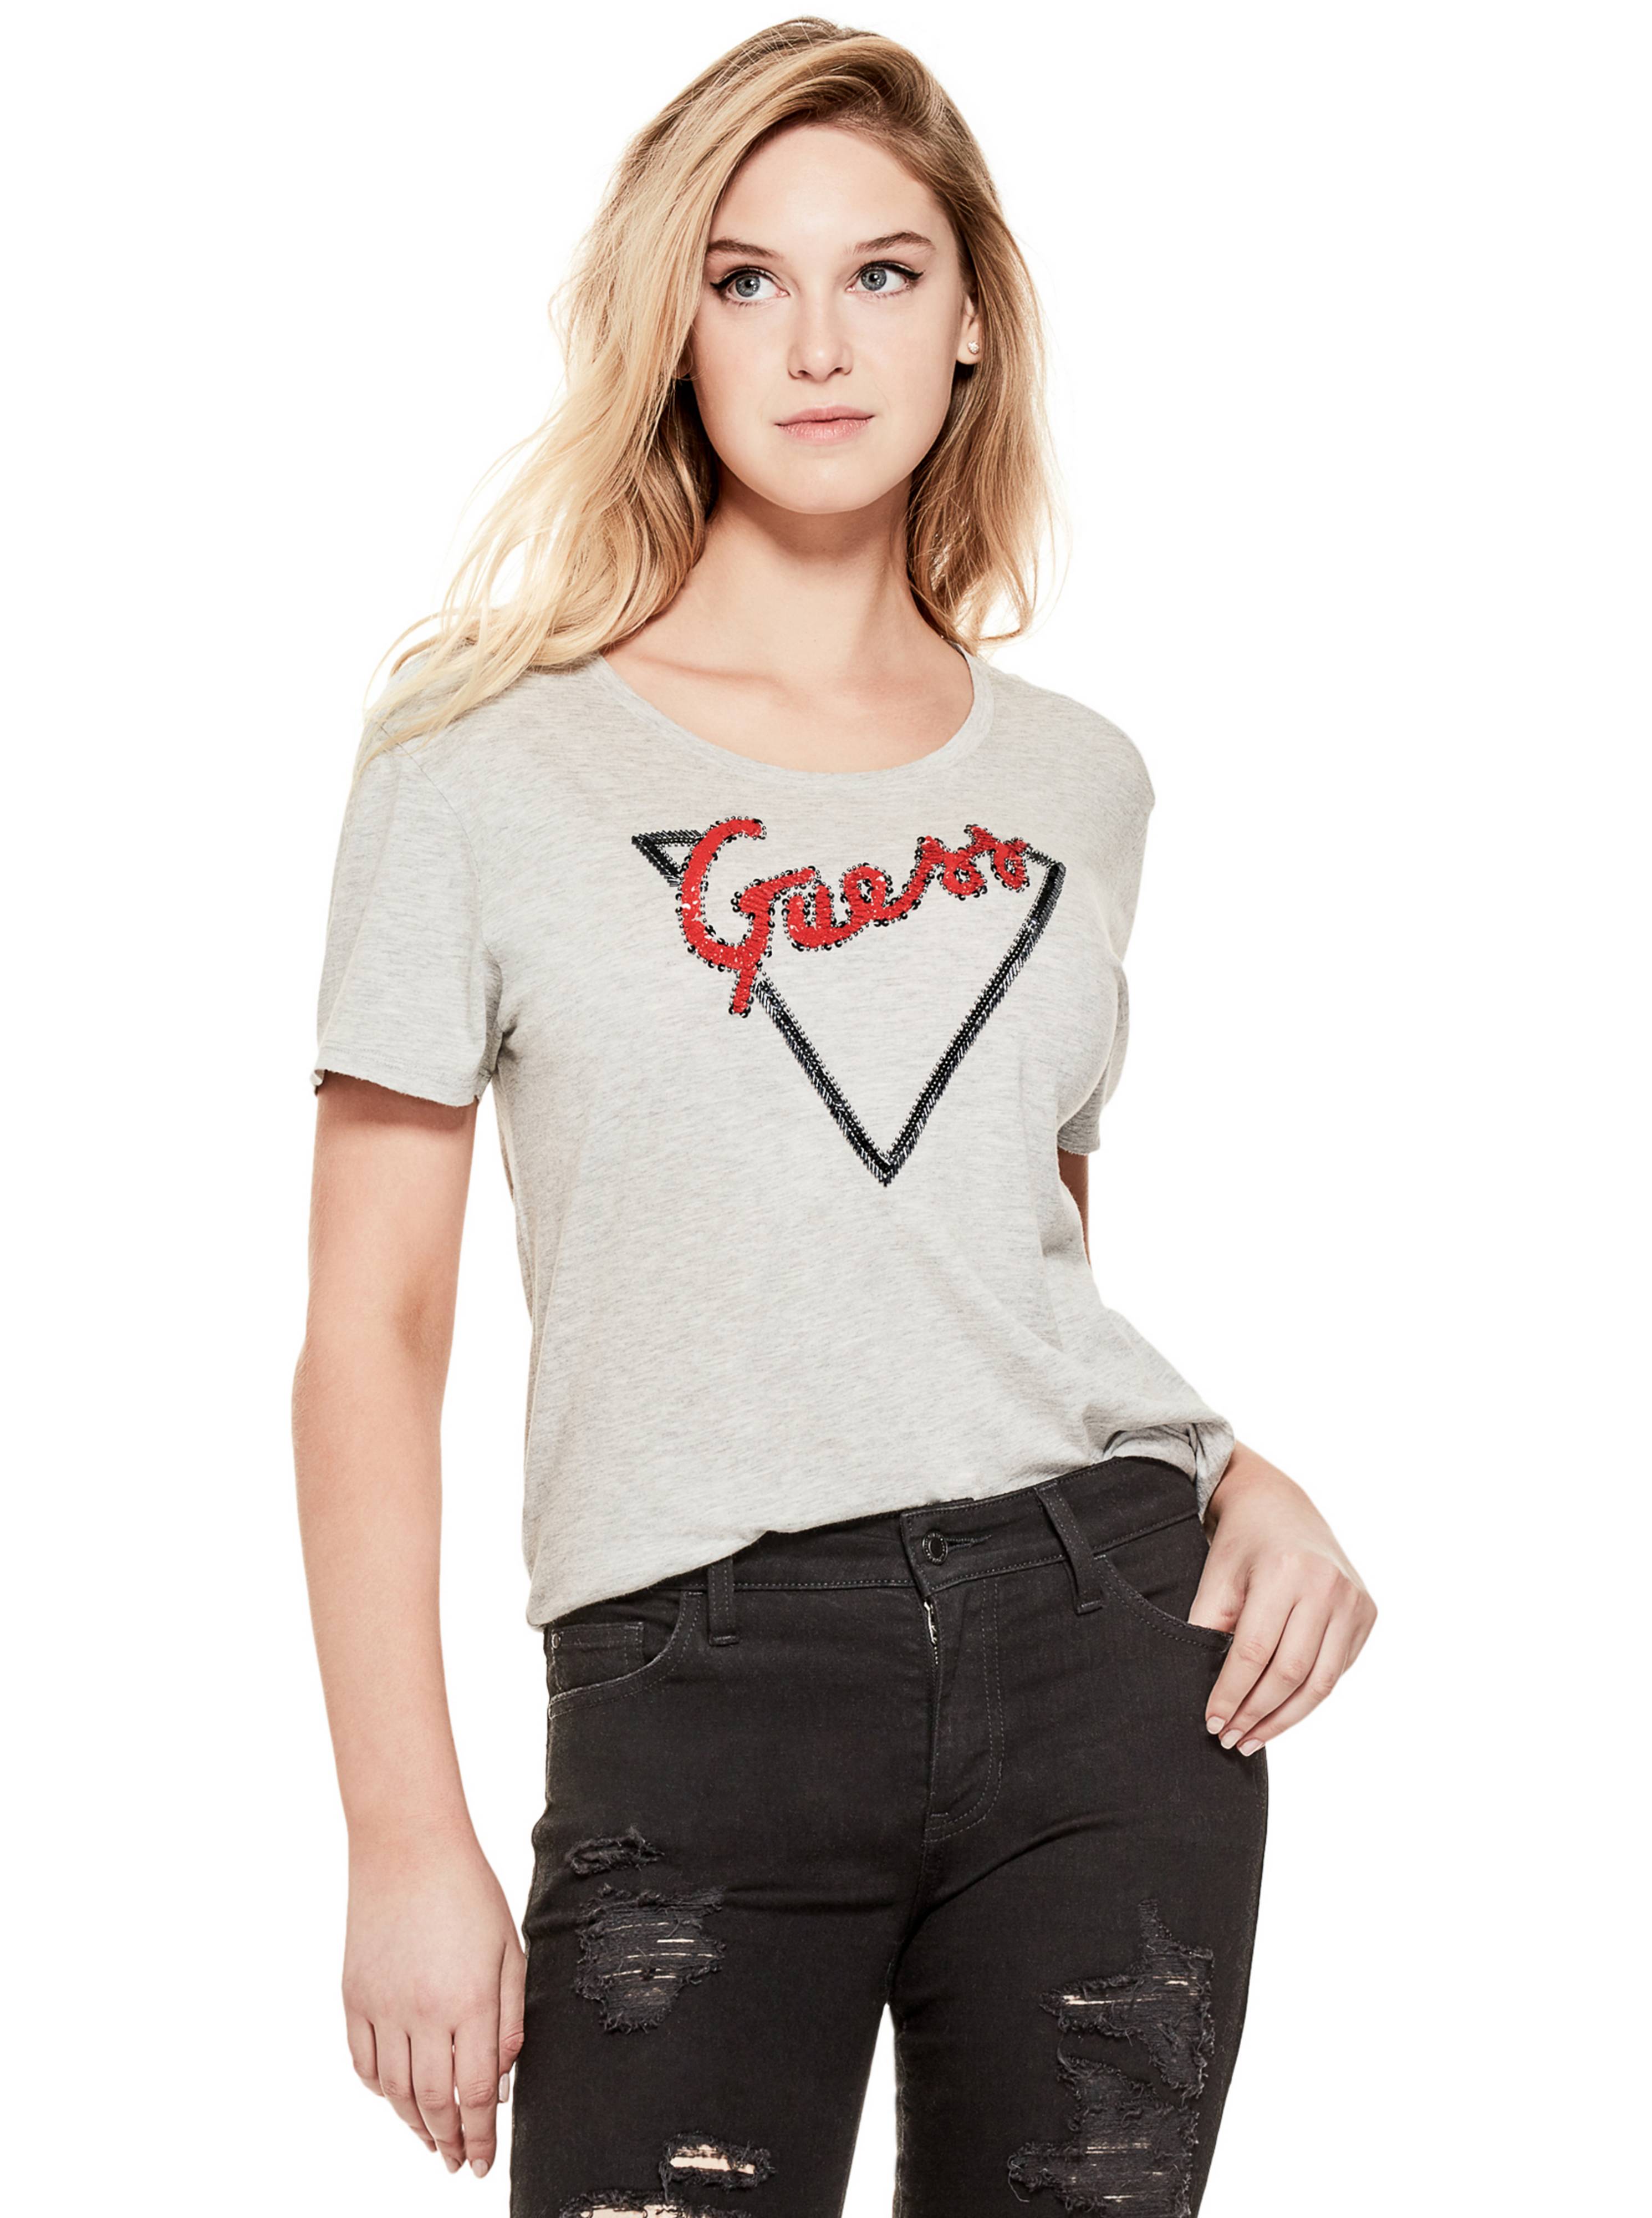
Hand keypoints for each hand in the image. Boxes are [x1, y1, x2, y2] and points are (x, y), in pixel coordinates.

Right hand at [342, 1830, 525, 2176]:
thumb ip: (509, 2018)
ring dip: (413, 2124)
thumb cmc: (469, 1891)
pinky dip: (378, 2090)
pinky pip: (362, 2061)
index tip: (481, 2163)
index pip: (477, 2093)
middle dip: (448, 2141)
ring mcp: (382, 2006)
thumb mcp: (509, 1949)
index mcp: (470, 2002)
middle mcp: (423, 2013)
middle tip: (456, 2162)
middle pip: (433, 2102)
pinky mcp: (353, 1995)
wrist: (408, 1846)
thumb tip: (502, 2080)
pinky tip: (395, 2098)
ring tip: (430, 2140)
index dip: (481, 2136)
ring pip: (394, 2091)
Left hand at [1190, 1443, 1376, 1754]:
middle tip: (1230, 1739)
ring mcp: (1354, 1600)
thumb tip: (1209, 1694)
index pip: (1254, 1652)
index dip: (1231, 1694)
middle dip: (1257, 1714)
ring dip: (1286, 1718)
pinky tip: (1281, 1712)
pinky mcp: (1368, 1613)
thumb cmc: (1240, 1545)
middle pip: (1290, 1672)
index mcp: (1284, 1571)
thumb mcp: (1215, 1579)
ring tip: (1254, 1739)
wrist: (1279, 1506)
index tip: (1212, 1723)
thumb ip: (1208, 1630)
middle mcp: (1327, 1585)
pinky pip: (1337, 1669)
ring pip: (1321, 1682)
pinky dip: (1308, 1696)